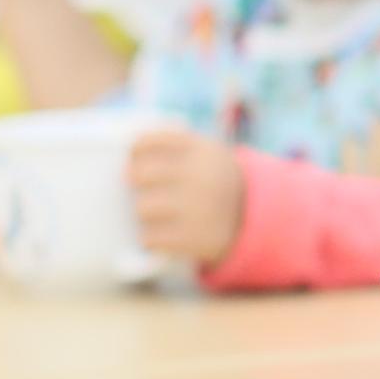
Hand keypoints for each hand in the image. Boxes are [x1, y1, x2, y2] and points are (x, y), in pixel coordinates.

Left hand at [126, 125, 246, 264]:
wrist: (252, 218)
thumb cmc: (214, 180)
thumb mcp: (205, 152)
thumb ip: (174, 142)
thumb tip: (126, 139)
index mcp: (201, 149)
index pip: (148, 141)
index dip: (134, 150)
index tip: (134, 158)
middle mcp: (201, 175)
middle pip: (139, 174)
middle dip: (135, 181)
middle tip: (141, 186)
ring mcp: (199, 207)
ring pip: (143, 207)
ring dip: (143, 211)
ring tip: (155, 212)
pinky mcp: (195, 238)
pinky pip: (151, 238)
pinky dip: (150, 238)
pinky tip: (160, 235)